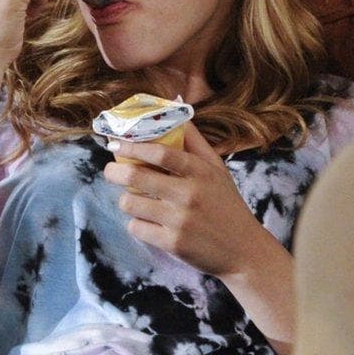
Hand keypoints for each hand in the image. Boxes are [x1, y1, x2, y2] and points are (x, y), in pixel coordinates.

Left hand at [102, 124, 283, 276]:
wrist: (243, 250)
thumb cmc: (226, 205)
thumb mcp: (217, 169)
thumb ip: (194, 140)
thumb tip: (175, 104)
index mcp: (200, 172)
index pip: (160, 153)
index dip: (133, 145)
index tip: (115, 143)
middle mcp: (189, 194)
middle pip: (136, 176)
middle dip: (114, 171)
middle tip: (111, 171)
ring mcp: (179, 220)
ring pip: (130, 203)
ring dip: (126, 200)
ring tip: (135, 199)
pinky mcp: (172, 243)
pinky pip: (136, 228)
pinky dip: (136, 223)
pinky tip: (148, 222)